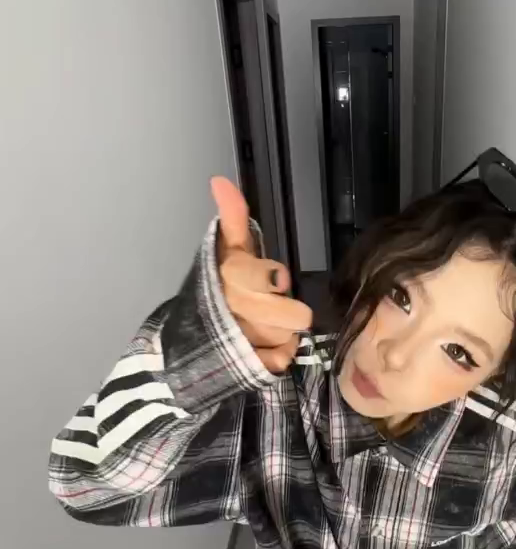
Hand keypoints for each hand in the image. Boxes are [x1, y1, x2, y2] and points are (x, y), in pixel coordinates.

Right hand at [210, 177, 311, 372]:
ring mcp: (240, 342)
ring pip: (289, 335)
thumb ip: (233, 219)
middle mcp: (233, 308)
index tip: (272, 281)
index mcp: (229, 276)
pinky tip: (257, 350)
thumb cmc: (218, 292)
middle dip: (283, 310)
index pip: (273, 277)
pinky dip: (276, 355)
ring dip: (280, 333)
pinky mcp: (247, 368)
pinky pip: (283, 359)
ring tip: (257, 329)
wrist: (188, 346)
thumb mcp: (229, 253)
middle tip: (264, 307)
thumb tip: (220, 180)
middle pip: (294, 313)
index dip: (274, 279)